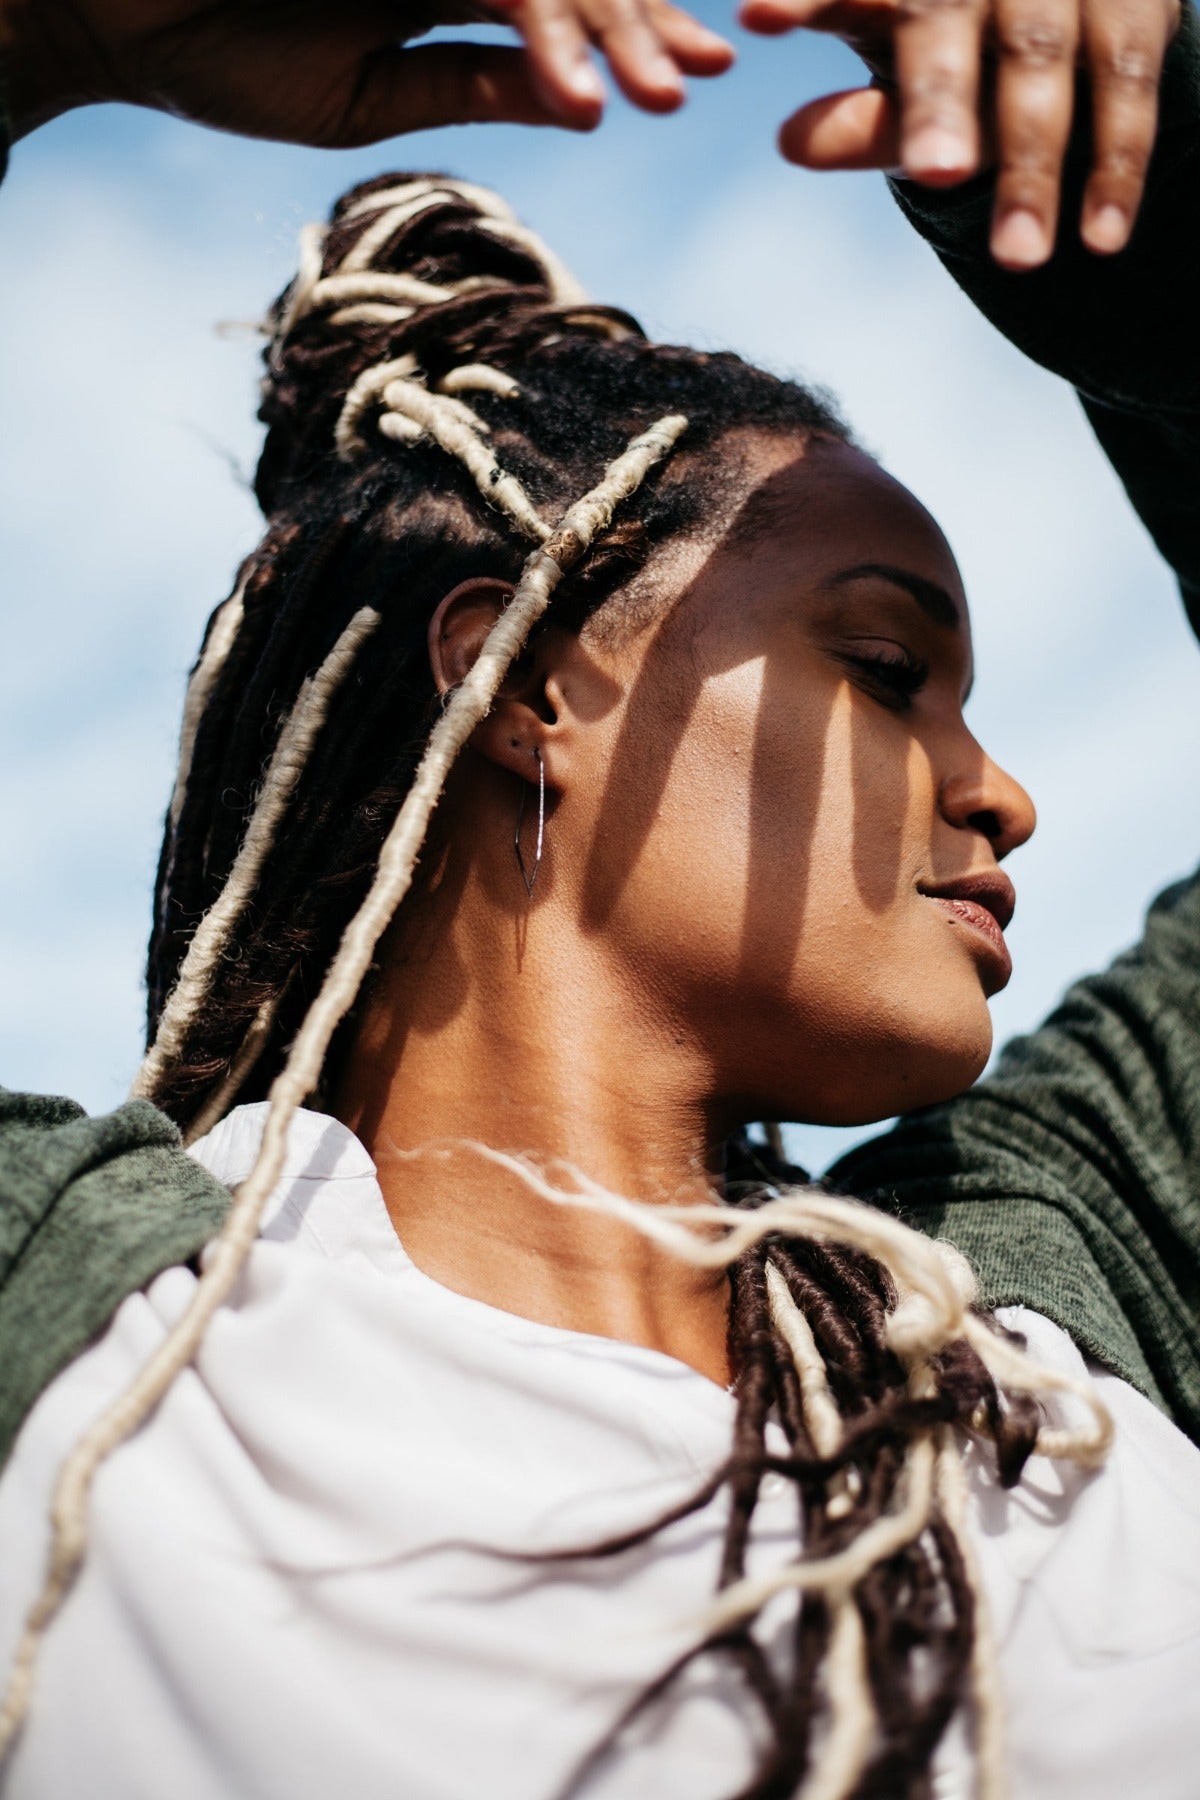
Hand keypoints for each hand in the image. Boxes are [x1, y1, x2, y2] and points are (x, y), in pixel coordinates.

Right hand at [1, 0, 732, 145]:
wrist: (110, 22)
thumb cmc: (222, 54)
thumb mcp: (365, 98)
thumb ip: (467, 85)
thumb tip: (581, 101)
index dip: (631, 31)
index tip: (694, 83)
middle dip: (634, 27)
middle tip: (691, 89)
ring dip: (588, 25)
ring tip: (642, 94)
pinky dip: (522, 16)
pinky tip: (563, 77)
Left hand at [740, 0, 1180, 267]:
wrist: (1083, 6)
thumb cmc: (965, 48)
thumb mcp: (905, 80)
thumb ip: (860, 120)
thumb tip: (790, 143)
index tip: (755, 16)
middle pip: (949, 16)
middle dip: (941, 96)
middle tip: (935, 172)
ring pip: (1039, 61)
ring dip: (1033, 167)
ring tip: (1017, 257)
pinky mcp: (1136, 4)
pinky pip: (1127, 90)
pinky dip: (1115, 171)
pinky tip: (1100, 241)